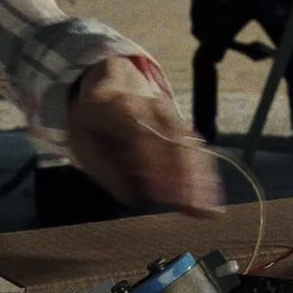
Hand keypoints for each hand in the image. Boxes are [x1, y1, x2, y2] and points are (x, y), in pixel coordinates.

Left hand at [66, 58, 222, 217]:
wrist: (111, 82)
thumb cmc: (93, 120)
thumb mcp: (82, 141)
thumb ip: (103, 169)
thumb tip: (130, 197)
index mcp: (120, 109)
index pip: (142, 138)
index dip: (154, 166)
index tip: (163, 197)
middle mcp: (151, 108)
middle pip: (173, 142)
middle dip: (184, 178)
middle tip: (193, 209)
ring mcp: (170, 114)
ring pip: (190, 147)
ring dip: (200, 180)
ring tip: (208, 210)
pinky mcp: (181, 124)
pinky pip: (196, 149)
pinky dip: (204, 174)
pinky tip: (210, 197)